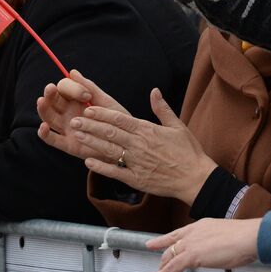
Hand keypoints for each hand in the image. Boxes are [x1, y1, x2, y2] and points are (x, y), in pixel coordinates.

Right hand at [36, 71, 130, 159]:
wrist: (125, 142)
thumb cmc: (115, 120)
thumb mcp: (105, 102)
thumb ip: (90, 87)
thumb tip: (72, 72)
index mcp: (76, 100)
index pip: (65, 88)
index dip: (72, 88)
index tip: (87, 95)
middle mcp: (68, 112)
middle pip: (52, 101)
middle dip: (50, 94)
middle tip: (50, 88)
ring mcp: (66, 128)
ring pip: (49, 117)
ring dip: (43, 109)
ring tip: (41, 101)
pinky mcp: (67, 144)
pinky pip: (52, 139)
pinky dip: (44, 134)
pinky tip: (43, 126)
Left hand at [70, 89, 216, 206]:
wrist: (195, 178)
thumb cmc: (188, 151)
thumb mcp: (177, 125)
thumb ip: (162, 108)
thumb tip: (154, 91)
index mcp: (147, 130)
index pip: (119, 119)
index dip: (102, 114)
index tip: (89, 109)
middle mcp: (139, 145)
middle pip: (110, 132)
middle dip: (90, 126)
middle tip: (75, 121)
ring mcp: (136, 163)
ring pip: (109, 150)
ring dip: (92, 142)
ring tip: (77, 136)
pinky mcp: (136, 179)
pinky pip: (115, 172)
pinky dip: (101, 167)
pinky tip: (88, 162)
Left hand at [145, 218, 260, 271]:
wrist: (249, 237)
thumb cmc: (245, 239)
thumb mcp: (227, 238)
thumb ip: (218, 244)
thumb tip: (221, 252)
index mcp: (200, 226)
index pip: (177, 235)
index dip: (163, 241)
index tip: (151, 245)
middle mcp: (192, 233)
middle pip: (170, 249)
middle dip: (163, 265)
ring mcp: (191, 243)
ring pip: (169, 259)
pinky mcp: (192, 256)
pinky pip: (172, 267)